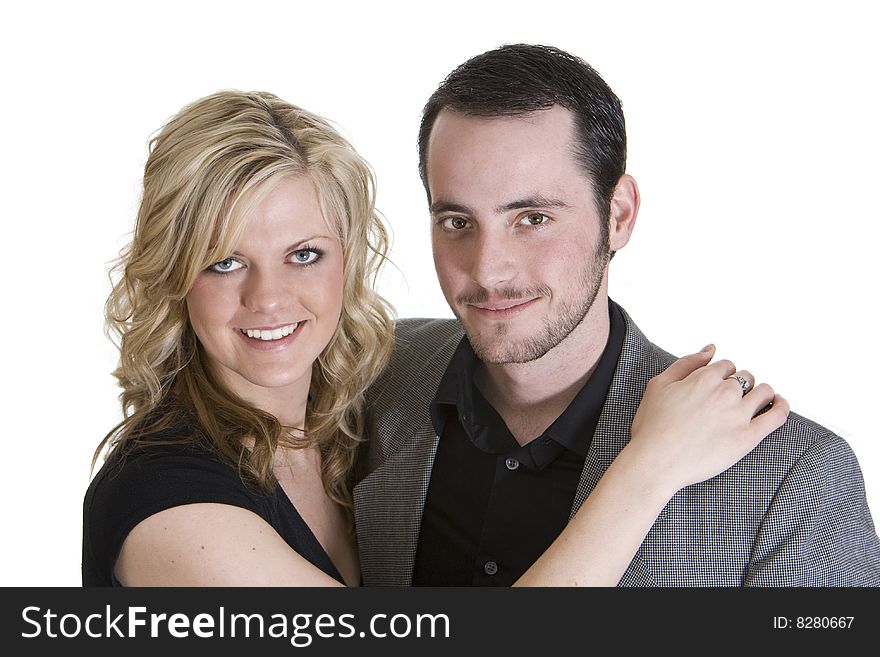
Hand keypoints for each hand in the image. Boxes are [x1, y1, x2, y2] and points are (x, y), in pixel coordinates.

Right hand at [627, 344, 789, 493]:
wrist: (655, 462)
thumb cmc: (652, 426)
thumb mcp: (659, 384)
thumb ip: (686, 362)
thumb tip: (711, 349)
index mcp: (704, 377)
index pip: (726, 366)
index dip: (722, 375)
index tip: (717, 387)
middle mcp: (724, 391)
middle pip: (745, 378)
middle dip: (741, 385)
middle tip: (730, 401)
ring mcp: (738, 414)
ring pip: (764, 392)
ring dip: (762, 393)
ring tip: (756, 402)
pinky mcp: (748, 437)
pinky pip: (777, 415)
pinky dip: (782, 406)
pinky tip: (780, 405)